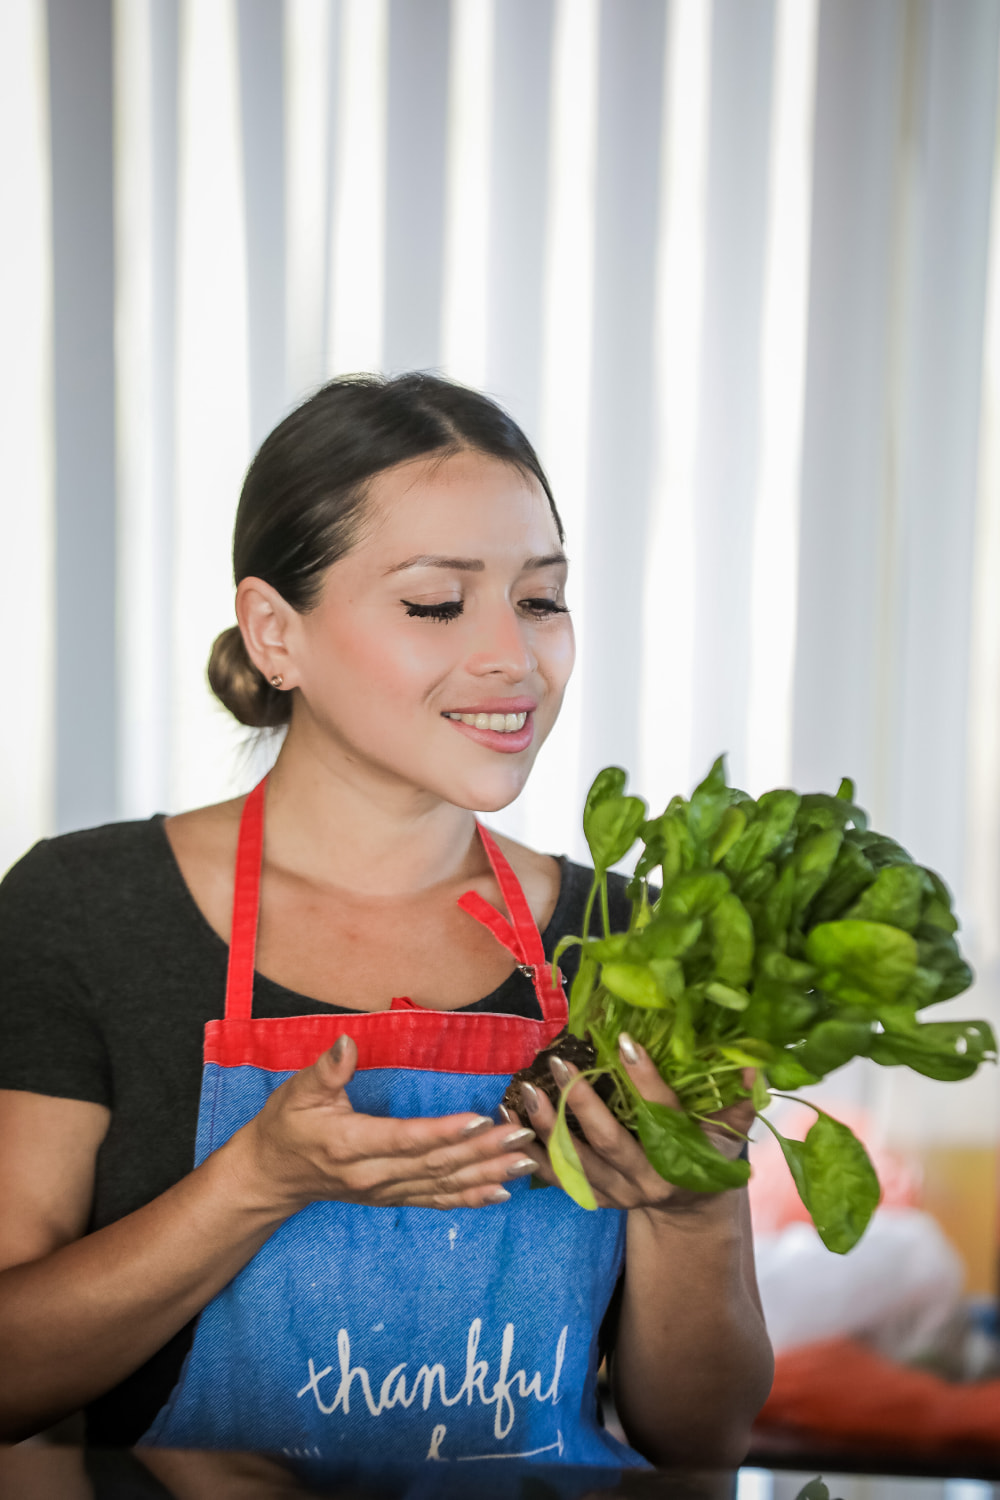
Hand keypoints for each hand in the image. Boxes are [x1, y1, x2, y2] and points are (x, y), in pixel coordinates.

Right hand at [232, 1035, 537, 1213]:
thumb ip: (326, 1069)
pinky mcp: (393, 1198)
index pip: (405, 1138)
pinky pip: (437, 1201)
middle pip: (435, 1164)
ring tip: (525, 1162)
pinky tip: (501, 1192)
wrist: (272, 1176)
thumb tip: (346, 1042)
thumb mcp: (297, 1091)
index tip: (479, 1120)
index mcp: (351, 1144)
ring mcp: (386, 1191)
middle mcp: (373, 1174)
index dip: (442, 1132)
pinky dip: (470, 1198)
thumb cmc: (286, 1126)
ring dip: (487, 1174)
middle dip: (482, 1151)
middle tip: (521, 1135)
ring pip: (443, 1184)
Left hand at [504, 1035, 754, 1212]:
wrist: (691, 1204)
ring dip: (547, 1127)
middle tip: (559, 1063)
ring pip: (575, 1162)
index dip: (644, 1078)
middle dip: (581, 1103)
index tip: (623, 1041)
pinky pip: (557, 1177)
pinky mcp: (596, 1197)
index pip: (662, 1115)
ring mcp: (618, 1193)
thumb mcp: (729, 1132)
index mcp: (684, 1161)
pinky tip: (511, 1122)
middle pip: (609, 1142)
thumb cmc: (711, 1154)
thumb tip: (754, 1066)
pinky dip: (532, 1152)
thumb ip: (738, 1102)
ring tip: (524, 1091)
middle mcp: (647, 1182)